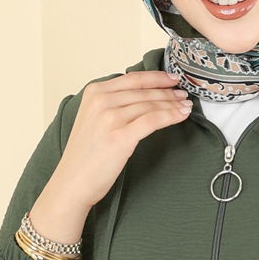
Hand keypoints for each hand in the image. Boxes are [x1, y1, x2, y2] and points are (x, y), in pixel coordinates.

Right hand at [29, 70, 192, 242]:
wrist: (73, 182)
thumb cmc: (85, 156)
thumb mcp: (94, 119)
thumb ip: (112, 104)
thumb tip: (142, 97)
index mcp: (94, 92)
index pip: (132, 78)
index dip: (157, 77)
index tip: (172, 78)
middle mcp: (101, 101)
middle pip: (144, 91)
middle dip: (168, 91)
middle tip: (183, 94)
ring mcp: (110, 117)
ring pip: (151, 104)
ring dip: (173, 104)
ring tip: (185, 105)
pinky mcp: (121, 136)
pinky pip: (153, 120)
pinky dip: (171, 115)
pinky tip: (181, 115)